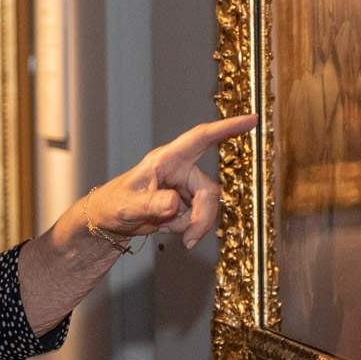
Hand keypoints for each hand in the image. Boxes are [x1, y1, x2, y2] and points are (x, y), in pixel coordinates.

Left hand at [85, 114, 257, 248]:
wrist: (109, 220)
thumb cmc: (112, 204)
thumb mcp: (127, 206)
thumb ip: (150, 204)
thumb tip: (174, 204)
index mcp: (166, 160)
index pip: (199, 139)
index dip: (226, 129)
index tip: (251, 121)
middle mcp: (179, 170)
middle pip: (208, 191)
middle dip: (202, 217)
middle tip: (188, 239)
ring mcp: (184, 187)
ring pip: (207, 207)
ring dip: (192, 225)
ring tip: (166, 229)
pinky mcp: (186, 202)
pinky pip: (198, 217)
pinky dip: (185, 228)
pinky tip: (166, 227)